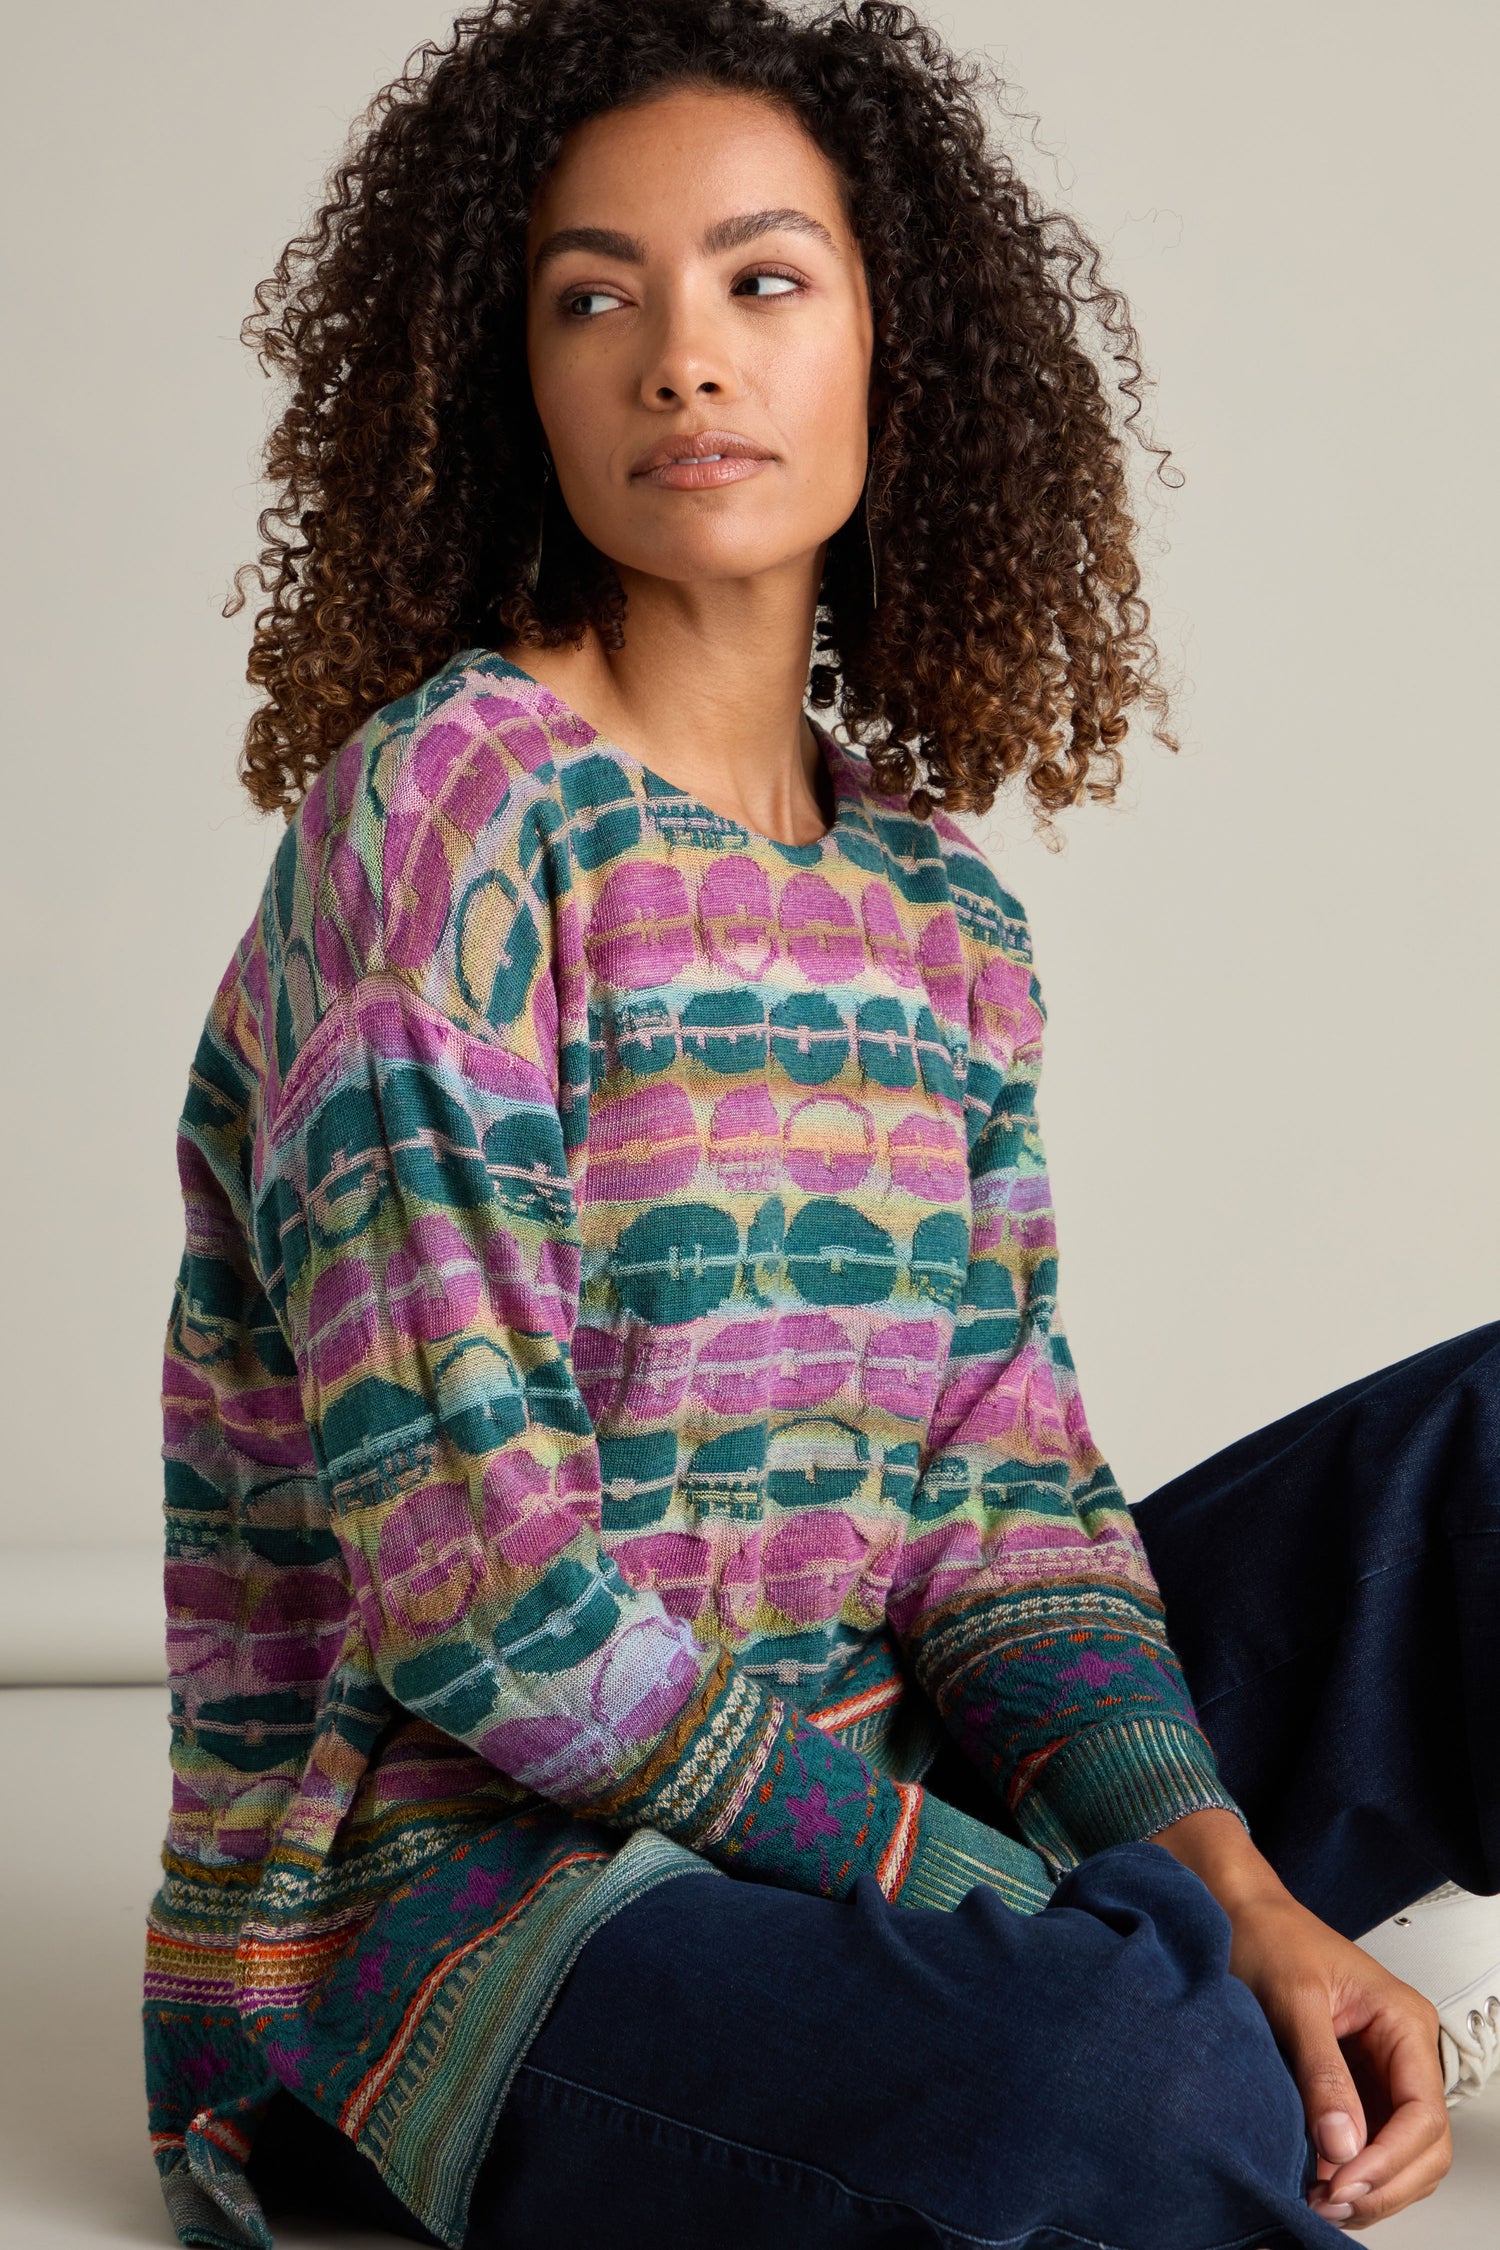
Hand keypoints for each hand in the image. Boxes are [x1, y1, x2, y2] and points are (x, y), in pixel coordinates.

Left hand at [1154, 1810, 1451, 2228]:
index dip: (1389, 2160)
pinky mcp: (1354, 2086)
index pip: (1423, 2113)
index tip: (1341, 2182)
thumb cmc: (1266, 1937)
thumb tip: (1343, 2145)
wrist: (1237, 1915)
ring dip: (1368, 2187)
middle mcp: (1403, 2051)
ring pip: (1402, 2155)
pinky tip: (1315, 2183)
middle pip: (1424, 2146)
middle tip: (1326, 2201)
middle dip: (1383, 2184)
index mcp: (1402, 2022)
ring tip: (1317, 2200)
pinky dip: (1351, 2173)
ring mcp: (1381, 2072)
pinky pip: (1370, 2144)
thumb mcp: (1292, 1999)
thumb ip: (1320, 2071)